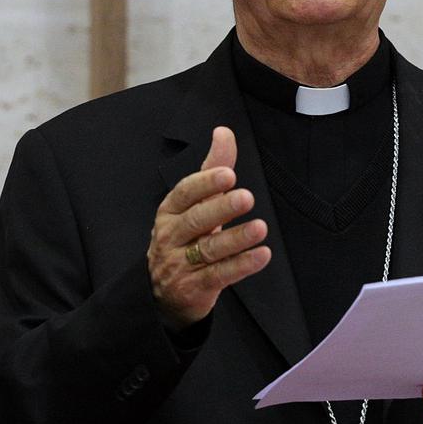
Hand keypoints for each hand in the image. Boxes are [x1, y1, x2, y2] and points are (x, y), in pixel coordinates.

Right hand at [147, 127, 270, 329]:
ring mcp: (180, 263)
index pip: (185, 193)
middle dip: (221, 208)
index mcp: (170, 211)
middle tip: (246, 197)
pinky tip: (261, 255)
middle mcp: (172, 235)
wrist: (161, 292)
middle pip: (196, 220)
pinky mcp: (195, 287)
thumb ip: (212, 168)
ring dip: (236, 238)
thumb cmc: (183, 238)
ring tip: (260, 228)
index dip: (206, 183)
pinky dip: (241, 265)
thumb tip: (224, 131)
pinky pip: (219, 275)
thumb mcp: (194, 203)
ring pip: (209, 249)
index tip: (229, 174)